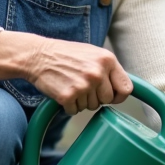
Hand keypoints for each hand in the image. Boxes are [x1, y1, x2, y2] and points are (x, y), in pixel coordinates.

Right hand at [0, 32, 132, 114]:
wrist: (38, 55)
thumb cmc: (66, 55)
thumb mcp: (93, 53)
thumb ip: (109, 69)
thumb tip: (123, 89)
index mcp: (107, 60)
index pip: (126, 88)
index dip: (119, 96)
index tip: (113, 97)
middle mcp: (97, 73)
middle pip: (107, 100)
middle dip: (97, 98)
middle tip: (83, 87)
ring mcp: (83, 85)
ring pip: (91, 107)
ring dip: (81, 101)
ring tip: (71, 85)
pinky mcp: (68, 96)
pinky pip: (75, 111)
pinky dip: (69, 106)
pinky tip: (63, 91)